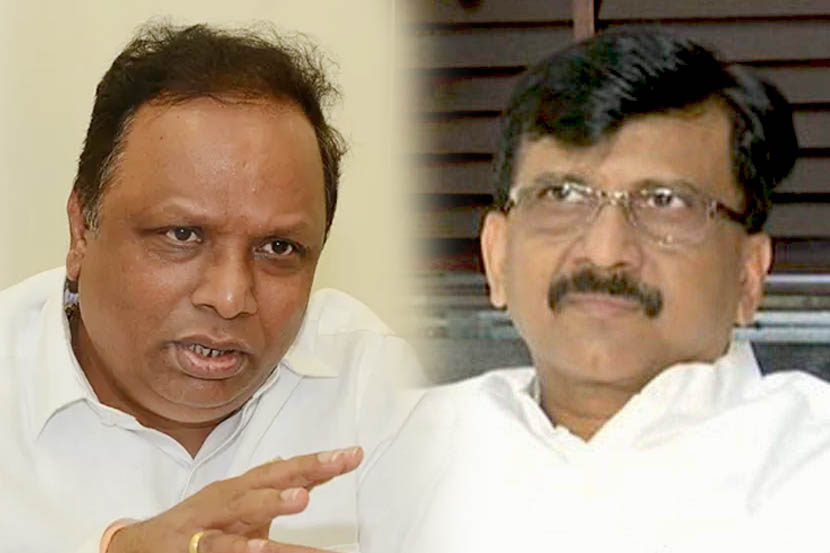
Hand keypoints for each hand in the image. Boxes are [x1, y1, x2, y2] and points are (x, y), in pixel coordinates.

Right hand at [107, 447, 362, 552]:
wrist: (137, 547)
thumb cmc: (195, 526)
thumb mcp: (235, 505)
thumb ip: (269, 488)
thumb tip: (297, 465)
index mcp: (242, 488)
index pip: (287, 470)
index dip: (319, 461)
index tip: (354, 454)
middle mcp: (228, 498)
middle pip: (270, 479)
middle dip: (305, 470)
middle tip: (338, 463)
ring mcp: (209, 521)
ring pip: (244, 510)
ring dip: (273, 502)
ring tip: (302, 499)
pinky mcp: (190, 547)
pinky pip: (217, 548)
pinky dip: (237, 548)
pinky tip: (258, 549)